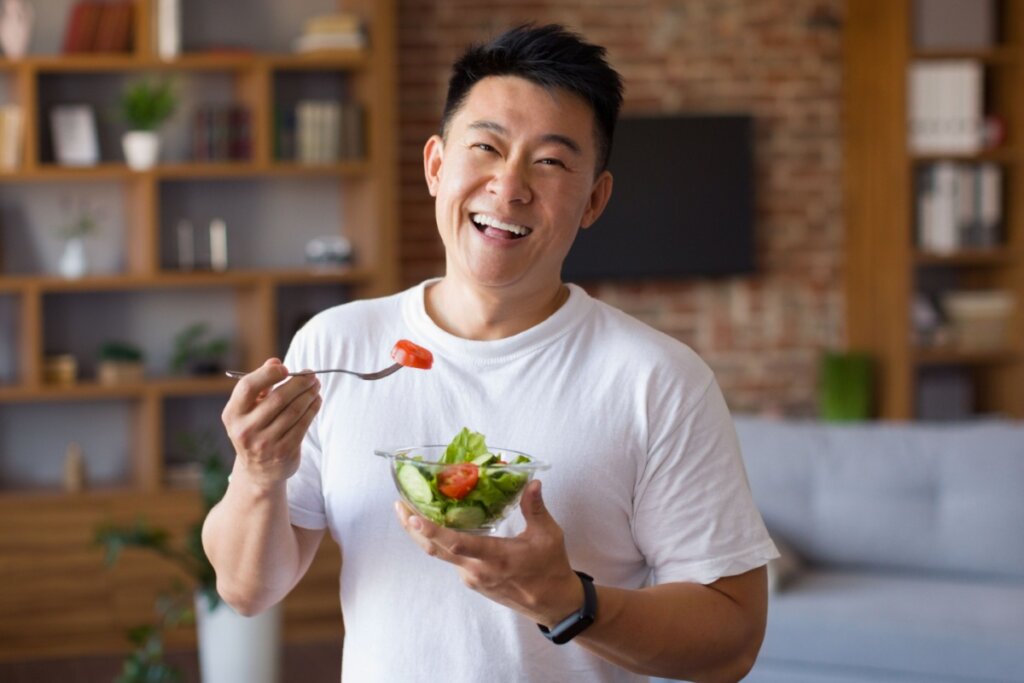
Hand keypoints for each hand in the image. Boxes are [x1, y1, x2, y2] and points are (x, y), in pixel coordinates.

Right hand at [221, 358, 320, 490]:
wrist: (258, 470)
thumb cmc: (255, 428)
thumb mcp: (249, 408)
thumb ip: (260, 384)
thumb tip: (275, 361)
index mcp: (233, 414)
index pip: (248, 387)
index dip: (268, 374)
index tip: (285, 367)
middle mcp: (245, 430)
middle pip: (278, 398)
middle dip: (299, 383)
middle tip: (311, 374)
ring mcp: (264, 443)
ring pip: (294, 411)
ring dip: (309, 394)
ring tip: (316, 385)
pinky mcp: (283, 452)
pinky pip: (303, 425)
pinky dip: (312, 409)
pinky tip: (316, 401)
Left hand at [394, 480, 584, 625]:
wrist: (552, 604)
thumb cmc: (551, 568)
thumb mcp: (548, 535)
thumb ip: (535, 508)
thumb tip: (532, 482)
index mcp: (496, 558)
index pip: (456, 544)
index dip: (432, 530)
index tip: (412, 516)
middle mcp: (477, 571)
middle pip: (436, 549)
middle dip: (413, 527)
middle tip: (398, 504)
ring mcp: (472, 578)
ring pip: (440, 555)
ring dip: (424, 534)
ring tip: (410, 510)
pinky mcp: (473, 581)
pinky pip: (450, 559)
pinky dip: (439, 542)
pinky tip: (437, 525)